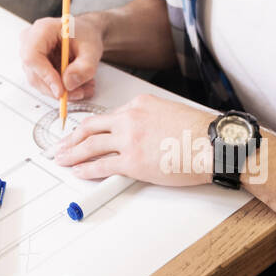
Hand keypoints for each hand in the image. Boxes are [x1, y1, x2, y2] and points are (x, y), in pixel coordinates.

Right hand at [19, 13, 103, 100]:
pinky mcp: (34, 66)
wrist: (84, 33)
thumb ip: (84, 67)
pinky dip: (60, 88)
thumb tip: (68, 83)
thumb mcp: (92, 49)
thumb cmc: (85, 34)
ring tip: (83, 87)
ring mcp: (30, 54)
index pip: (33, 56)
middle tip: (78, 93)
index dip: (45, 76)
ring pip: (39, 82)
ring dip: (61, 90)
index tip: (61, 91)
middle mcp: (30, 41)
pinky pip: (43, 83)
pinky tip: (76, 85)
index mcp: (42, 30)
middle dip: (56, 88)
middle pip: (34, 73)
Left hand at [53, 94, 214, 185]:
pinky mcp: (132, 161)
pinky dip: (86, 169)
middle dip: (72, 137)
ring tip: (61, 159)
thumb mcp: (170, 112)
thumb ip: (149, 119)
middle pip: (91, 127)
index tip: (84, 133)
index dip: (93, 127)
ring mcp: (129, 140)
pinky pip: (101, 165)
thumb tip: (141, 132)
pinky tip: (78, 171)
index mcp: (139, 104)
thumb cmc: (200, 132)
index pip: (109, 116)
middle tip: (61, 144)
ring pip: (90, 145)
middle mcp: (129, 118)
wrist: (214, 145)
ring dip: (72, 153)